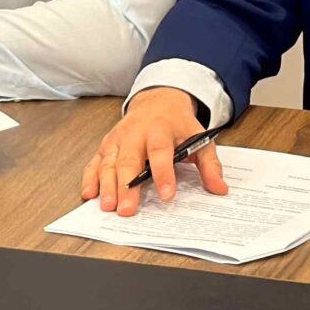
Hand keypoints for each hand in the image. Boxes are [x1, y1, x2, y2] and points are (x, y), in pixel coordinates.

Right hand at [79, 87, 224, 216]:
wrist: (158, 100)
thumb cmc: (177, 124)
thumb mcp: (198, 138)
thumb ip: (210, 165)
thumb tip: (220, 189)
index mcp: (160, 129)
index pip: (160, 152)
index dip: (163, 174)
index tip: (167, 195)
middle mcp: (135, 133)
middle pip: (129, 160)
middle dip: (127, 186)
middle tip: (127, 209)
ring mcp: (118, 139)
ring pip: (109, 162)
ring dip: (106, 185)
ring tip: (108, 206)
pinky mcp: (107, 145)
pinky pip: (95, 162)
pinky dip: (90, 177)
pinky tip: (89, 194)